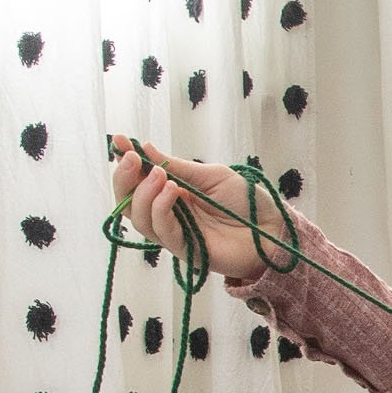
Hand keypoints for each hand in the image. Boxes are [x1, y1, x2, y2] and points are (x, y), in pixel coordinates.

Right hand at [108, 137, 269, 285]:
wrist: (274, 228)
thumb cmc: (247, 202)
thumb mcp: (210, 176)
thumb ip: (176, 166)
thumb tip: (141, 146)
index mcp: (172, 196)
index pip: (138, 182)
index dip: (126, 164)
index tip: (118, 142)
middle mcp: (170, 216)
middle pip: (130, 203)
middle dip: (125, 179)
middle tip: (132, 158)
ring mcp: (176, 234)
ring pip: (140, 218)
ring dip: (144, 193)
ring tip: (160, 175)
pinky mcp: (186, 250)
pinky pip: (162, 231)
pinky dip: (161, 208)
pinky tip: (173, 191)